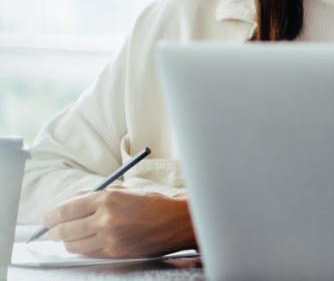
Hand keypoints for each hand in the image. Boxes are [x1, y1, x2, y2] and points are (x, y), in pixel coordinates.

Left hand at [41, 186, 196, 258]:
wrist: (177, 222)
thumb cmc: (154, 204)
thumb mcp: (125, 190)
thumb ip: (96, 194)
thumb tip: (73, 201)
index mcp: (107, 198)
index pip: (65, 209)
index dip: (50, 216)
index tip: (47, 218)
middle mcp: (106, 219)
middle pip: (63, 230)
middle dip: (54, 231)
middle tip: (53, 229)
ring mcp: (110, 238)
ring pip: (72, 245)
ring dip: (68, 241)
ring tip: (72, 236)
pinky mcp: (115, 253)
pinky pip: (87, 253)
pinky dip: (83, 248)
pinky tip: (88, 241)